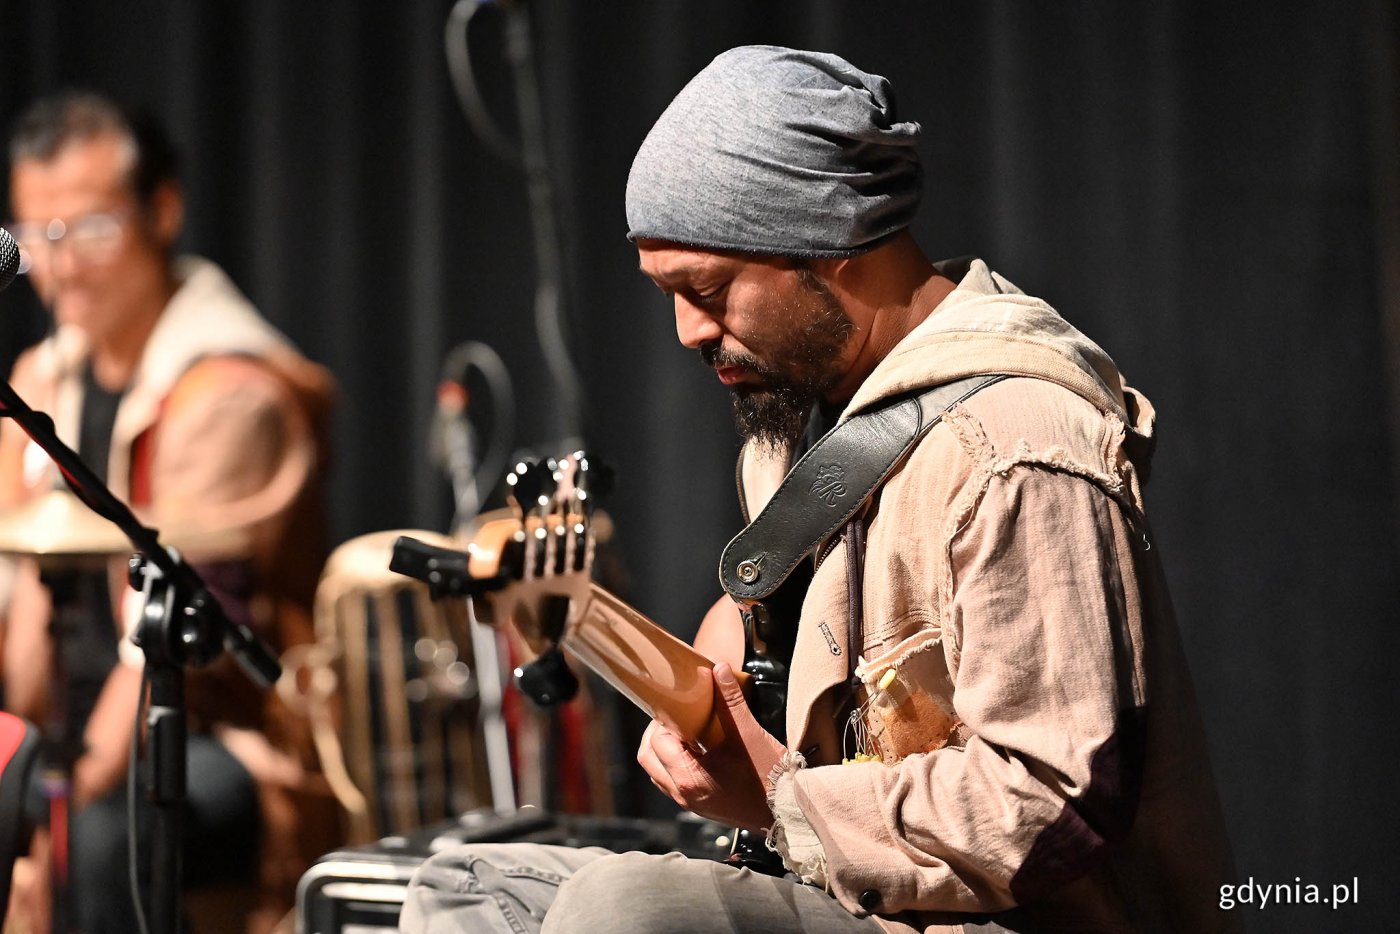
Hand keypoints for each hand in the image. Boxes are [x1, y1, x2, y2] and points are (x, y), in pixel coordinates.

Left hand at [636, 662, 784, 830]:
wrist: (790, 809)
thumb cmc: (770, 776)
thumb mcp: (749, 734)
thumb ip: (731, 700)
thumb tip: (719, 669)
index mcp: (690, 778)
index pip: (658, 742)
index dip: (664, 720)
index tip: (678, 705)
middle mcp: (684, 794)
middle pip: (649, 759)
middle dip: (656, 734)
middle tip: (675, 716)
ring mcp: (691, 804)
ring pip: (659, 773)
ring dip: (664, 751)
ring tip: (685, 732)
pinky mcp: (701, 807)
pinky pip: (674, 783)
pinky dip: (676, 764)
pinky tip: (697, 750)